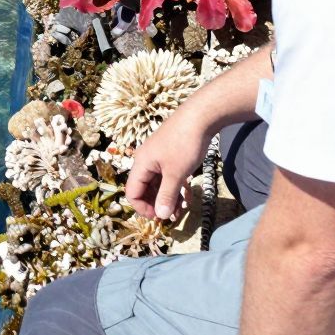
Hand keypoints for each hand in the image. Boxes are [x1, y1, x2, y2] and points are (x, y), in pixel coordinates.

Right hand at [124, 106, 212, 220]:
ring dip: (169, 197)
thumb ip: (166, 196)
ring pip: (159, 184)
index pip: (132, 193)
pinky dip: (176, 187)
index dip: (143, 208)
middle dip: (157, 204)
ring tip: (183, 208)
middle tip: (173, 216)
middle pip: (145, 189)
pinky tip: (188, 195)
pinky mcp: (171, 154)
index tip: (160, 218)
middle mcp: (146, 161)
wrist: (201, 115)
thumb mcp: (176, 174)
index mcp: (141, 164)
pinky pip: (169, 176)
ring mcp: (159, 157)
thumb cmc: (185, 144)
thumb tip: (160, 216)